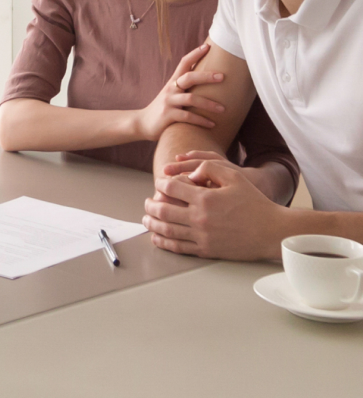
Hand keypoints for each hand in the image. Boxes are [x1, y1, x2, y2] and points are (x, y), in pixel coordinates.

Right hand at [133, 43, 225, 141]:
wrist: (143, 123)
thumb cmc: (163, 108)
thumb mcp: (172, 94)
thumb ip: (185, 88)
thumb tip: (207, 80)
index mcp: (173, 82)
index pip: (184, 63)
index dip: (195, 54)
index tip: (208, 46)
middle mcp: (170, 89)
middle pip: (189, 77)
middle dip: (206, 76)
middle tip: (222, 76)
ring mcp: (168, 102)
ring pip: (191, 99)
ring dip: (209, 104)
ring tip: (223, 109)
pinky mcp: (167, 116)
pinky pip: (187, 117)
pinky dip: (201, 121)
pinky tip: (212, 125)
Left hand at [143, 160, 285, 259]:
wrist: (271, 231)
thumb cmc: (254, 203)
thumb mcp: (234, 176)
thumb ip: (209, 168)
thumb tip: (189, 173)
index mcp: (205, 198)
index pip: (171, 188)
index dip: (161, 184)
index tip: (159, 183)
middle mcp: (200, 218)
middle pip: (163, 210)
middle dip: (150, 205)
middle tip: (146, 202)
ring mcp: (202, 236)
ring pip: (167, 230)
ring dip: (152, 223)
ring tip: (146, 219)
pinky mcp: (206, 250)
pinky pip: (178, 247)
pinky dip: (163, 242)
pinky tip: (157, 237)